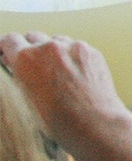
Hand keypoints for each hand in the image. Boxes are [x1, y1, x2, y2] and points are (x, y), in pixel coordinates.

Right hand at [0, 33, 131, 159]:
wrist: (93, 123)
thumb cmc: (57, 119)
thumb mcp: (24, 97)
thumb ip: (19, 73)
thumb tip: (13, 62)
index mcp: (25, 59)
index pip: (9, 40)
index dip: (6, 46)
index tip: (7, 52)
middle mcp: (48, 48)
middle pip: (33, 37)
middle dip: (30, 48)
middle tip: (33, 65)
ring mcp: (73, 47)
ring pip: (56, 41)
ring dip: (53, 51)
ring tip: (58, 73)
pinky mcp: (91, 51)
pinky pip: (76, 48)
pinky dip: (73, 56)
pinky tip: (76, 75)